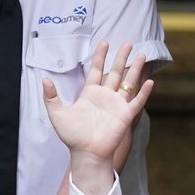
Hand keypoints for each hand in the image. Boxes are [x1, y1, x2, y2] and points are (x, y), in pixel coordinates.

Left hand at [43, 42, 152, 165]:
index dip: (100, 57)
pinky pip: (137, 101)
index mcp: (89, 94)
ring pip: (128, 82)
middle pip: (114, 72)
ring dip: (135, 69)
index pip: (96, 71)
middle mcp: (105, 96)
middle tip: (127, 42)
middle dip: (121, 57)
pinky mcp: (125, 115)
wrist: (86, 152)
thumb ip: (51, 97)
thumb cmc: (72, 136)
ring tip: (142, 54)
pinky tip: (150, 81)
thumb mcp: (57, 114)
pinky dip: (144, 92)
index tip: (104, 43)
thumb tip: (45, 80)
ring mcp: (116, 105)